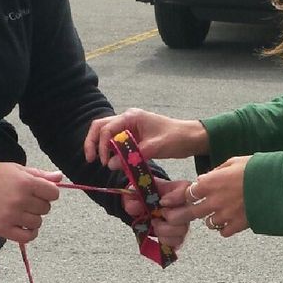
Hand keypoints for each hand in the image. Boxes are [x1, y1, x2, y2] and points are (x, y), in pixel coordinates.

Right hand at [0, 165, 61, 242]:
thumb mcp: (18, 170)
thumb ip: (40, 175)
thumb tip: (59, 177)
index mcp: (25, 183)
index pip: (53, 193)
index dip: (49, 193)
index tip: (40, 192)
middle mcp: (20, 200)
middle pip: (45, 208)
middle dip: (39, 204)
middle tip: (26, 201)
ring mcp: (12, 216)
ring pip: (37, 222)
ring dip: (33, 218)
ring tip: (21, 212)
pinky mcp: (4, 229)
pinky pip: (27, 237)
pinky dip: (29, 233)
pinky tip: (23, 226)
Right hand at [84, 109, 208, 164]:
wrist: (191, 137)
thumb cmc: (176, 138)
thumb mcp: (155, 148)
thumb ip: (132, 156)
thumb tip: (110, 165)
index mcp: (131, 117)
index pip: (106, 129)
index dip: (101, 146)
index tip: (104, 163)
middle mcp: (127, 118)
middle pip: (100, 127)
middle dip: (93, 142)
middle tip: (91, 160)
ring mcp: (130, 125)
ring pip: (106, 132)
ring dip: (101, 146)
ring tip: (101, 162)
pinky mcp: (133, 134)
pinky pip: (116, 140)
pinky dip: (111, 149)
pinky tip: (113, 160)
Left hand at [120, 177, 189, 249]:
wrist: (143, 206)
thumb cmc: (146, 196)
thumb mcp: (137, 191)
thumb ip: (133, 196)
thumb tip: (135, 207)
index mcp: (178, 189)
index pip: (187, 189)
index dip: (176, 198)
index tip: (162, 201)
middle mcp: (185, 206)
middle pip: (188, 215)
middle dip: (170, 217)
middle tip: (157, 215)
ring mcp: (184, 222)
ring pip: (182, 230)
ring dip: (164, 230)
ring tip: (154, 224)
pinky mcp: (179, 236)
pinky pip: (177, 242)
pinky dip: (165, 240)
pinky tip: (158, 235)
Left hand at [162, 156, 249, 236]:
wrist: (276, 183)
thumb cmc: (256, 168)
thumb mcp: (233, 162)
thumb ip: (215, 172)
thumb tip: (204, 178)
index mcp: (211, 183)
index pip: (188, 193)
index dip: (187, 195)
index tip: (187, 196)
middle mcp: (214, 200)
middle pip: (191, 212)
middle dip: (184, 214)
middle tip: (180, 216)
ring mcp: (225, 214)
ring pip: (208, 223)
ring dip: (210, 218)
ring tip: (217, 213)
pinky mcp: (238, 225)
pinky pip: (223, 232)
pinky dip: (224, 228)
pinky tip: (228, 221)